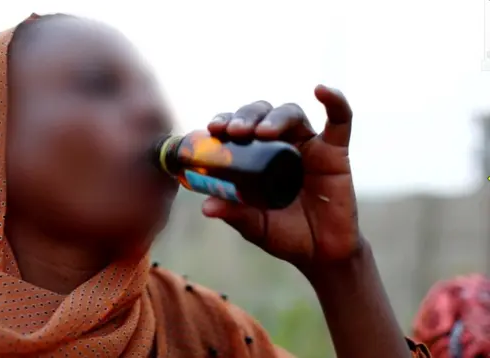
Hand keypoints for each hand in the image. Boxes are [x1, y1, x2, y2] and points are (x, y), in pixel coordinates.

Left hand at [203, 85, 359, 268]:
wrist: (321, 253)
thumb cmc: (284, 234)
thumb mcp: (254, 225)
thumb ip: (235, 214)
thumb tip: (206, 207)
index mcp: (255, 156)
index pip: (238, 128)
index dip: (225, 121)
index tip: (213, 129)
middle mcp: (280, 144)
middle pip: (262, 114)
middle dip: (246, 116)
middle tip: (234, 132)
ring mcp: (308, 145)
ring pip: (291, 114)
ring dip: (275, 117)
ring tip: (261, 132)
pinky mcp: (335, 152)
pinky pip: (340, 120)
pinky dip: (335, 101)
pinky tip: (322, 90)